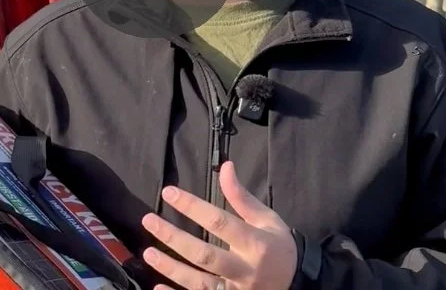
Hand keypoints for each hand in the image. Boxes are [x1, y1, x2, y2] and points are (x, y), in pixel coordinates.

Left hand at [140, 161, 297, 289]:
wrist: (296, 283)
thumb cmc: (277, 246)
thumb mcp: (266, 218)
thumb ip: (241, 196)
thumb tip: (226, 166)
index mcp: (256, 243)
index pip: (219, 222)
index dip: (193, 206)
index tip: (169, 193)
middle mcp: (246, 270)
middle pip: (205, 255)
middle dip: (174, 238)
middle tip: (149, 221)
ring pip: (199, 283)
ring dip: (171, 268)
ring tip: (148, 252)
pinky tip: (158, 287)